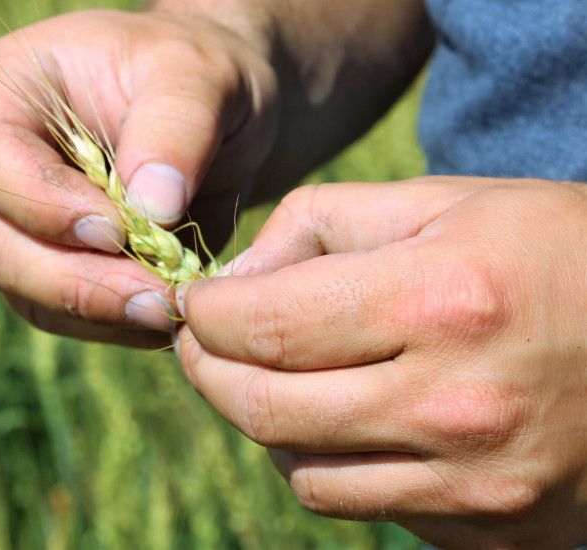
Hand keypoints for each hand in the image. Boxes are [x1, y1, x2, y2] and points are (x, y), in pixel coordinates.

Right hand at [0, 10, 277, 345]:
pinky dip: (112, 324)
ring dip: (98, 313)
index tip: (120, 231)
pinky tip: (164, 317)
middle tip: (156, 300)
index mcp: (3, 92)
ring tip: (169, 311)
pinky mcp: (50, 265)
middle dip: (76, 282)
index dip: (46, 206)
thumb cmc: (197, 76)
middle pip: (0, 242)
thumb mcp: (200, 74)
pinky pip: (65, 314)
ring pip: (28, 290)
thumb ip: (175, 127)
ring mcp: (15, 222)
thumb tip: (151, 207)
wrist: (217, 115)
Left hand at [175, 177, 586, 548]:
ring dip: (265, 425)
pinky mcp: (490, 530)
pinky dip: (329, 464)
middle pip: (264, 410)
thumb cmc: (555, 254)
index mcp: (439, 302)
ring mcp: (475, 484)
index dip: (205, 316)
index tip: (195, 304)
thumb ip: (321, 224)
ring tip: (277, 379)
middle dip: (208, 373)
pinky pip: (365, 507)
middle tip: (204, 344)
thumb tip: (234, 279)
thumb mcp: (443, 202)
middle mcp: (454, 406)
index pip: (264, 327)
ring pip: (303, 474)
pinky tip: (346, 421)